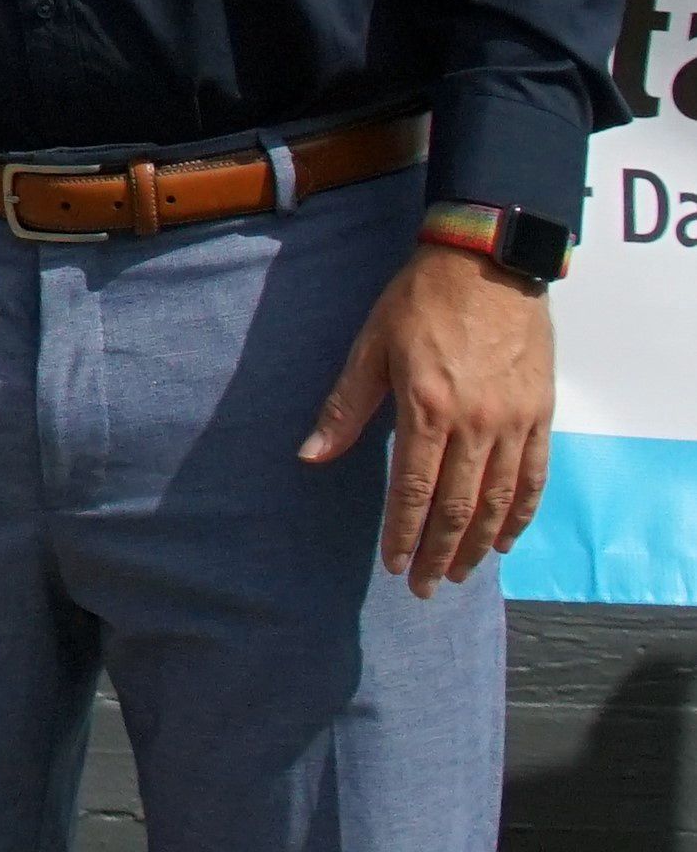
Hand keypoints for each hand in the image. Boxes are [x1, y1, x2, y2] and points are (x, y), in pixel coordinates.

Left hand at [305, 244, 554, 596]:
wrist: (488, 263)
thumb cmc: (420, 301)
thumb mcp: (370, 348)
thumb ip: (345, 408)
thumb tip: (310, 454)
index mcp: (428, 409)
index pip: (413, 490)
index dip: (403, 534)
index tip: (395, 566)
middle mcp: (476, 423)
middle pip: (459, 507)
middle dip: (441, 553)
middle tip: (427, 588)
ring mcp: (514, 421)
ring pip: (500, 500)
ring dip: (480, 543)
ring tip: (461, 572)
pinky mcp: (540, 413)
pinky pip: (535, 475)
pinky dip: (522, 513)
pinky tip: (507, 538)